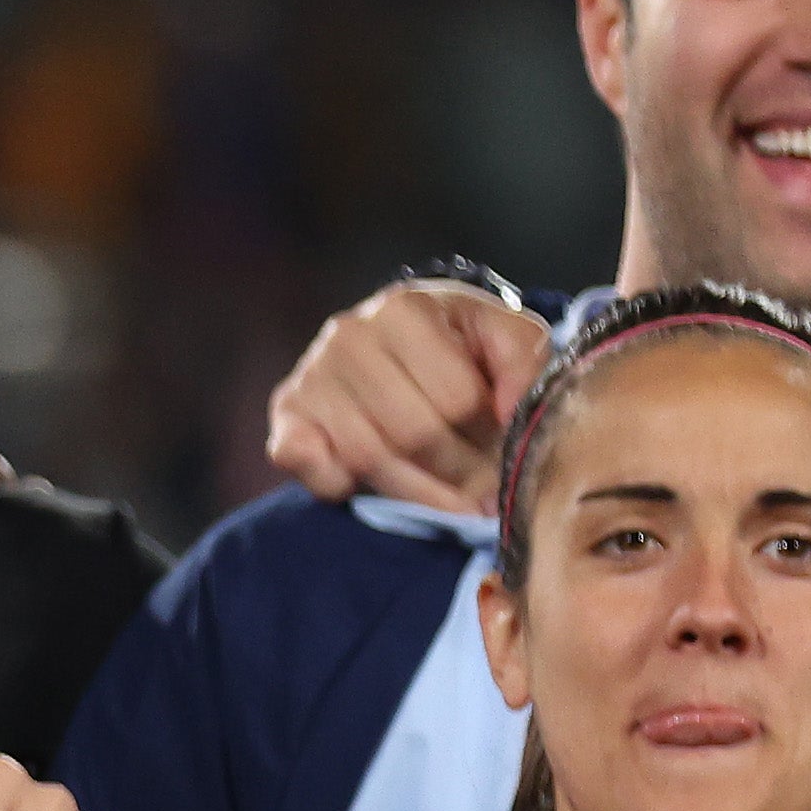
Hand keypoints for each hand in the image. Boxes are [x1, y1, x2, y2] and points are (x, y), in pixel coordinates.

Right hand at [262, 279, 546, 510]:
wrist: (394, 338)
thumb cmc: (455, 343)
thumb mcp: (502, 336)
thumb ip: (524, 361)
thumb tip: (514, 411)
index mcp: (405, 308)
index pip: (456, 398)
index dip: (490, 440)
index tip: (508, 460)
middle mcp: (349, 334)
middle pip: (413, 433)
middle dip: (458, 475)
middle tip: (486, 498)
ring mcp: (311, 375)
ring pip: (370, 458)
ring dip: (417, 493)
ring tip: (452, 502)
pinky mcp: (286, 415)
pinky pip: (311, 466)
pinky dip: (339, 485)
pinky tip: (371, 485)